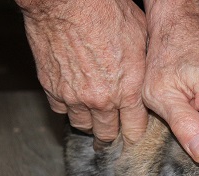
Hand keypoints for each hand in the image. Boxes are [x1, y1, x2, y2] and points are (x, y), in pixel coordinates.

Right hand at [17, 0, 148, 147]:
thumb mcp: (140, 37)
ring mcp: (75, 96)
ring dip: (89, 125)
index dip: (135, 134)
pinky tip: (73, 104)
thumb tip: (146, 74)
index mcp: (128, 90)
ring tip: (93, 125)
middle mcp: (102, 99)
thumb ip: (142, 65)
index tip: (133, 136)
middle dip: (112, 137)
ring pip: (83, 126)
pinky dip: (67, 109)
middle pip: (108, 134)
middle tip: (112, 139)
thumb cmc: (107, 12)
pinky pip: (60, 110)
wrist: (67, 2)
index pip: (135, 129)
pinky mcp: (52, 88)